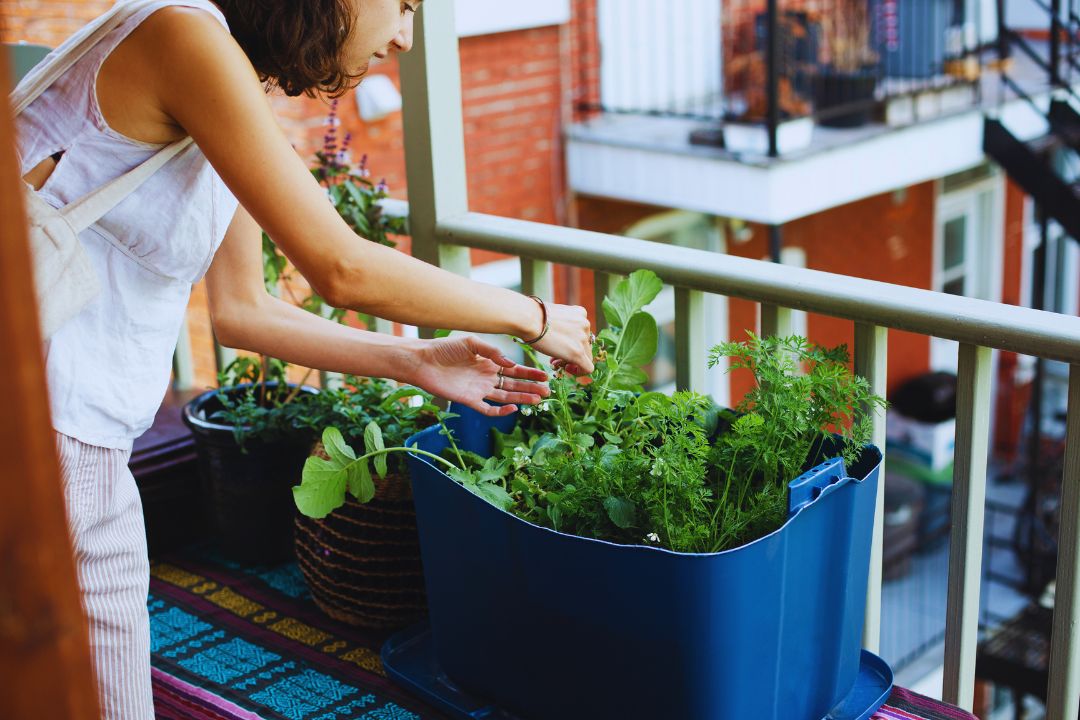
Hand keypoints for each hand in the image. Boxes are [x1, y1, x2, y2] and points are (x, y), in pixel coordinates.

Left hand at [410, 335, 549, 416]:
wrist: (423, 361)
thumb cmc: (444, 348)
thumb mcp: (470, 342)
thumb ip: (491, 351)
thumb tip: (510, 363)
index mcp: (489, 362)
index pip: (514, 370)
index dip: (530, 374)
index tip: (545, 376)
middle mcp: (487, 377)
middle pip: (514, 385)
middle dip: (531, 388)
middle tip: (547, 391)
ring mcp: (479, 390)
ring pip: (505, 396)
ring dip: (522, 398)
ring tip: (538, 400)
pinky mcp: (469, 400)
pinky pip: (488, 409)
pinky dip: (501, 410)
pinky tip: (513, 408)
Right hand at [530, 302, 594, 374]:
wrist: (529, 319)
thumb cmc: (533, 316)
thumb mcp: (553, 316)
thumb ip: (561, 324)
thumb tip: (558, 337)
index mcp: (580, 313)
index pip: (582, 333)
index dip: (572, 342)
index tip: (559, 345)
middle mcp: (585, 324)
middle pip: (585, 345)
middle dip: (570, 352)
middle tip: (555, 357)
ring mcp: (583, 339)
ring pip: (586, 357)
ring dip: (571, 361)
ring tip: (555, 362)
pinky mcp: (578, 352)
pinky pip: (588, 368)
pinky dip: (579, 372)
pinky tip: (566, 369)